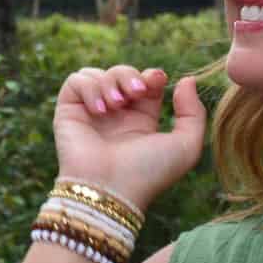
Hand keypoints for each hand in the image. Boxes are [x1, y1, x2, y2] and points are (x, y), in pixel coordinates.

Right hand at [51, 65, 206, 210]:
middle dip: (130, 75)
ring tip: (116, 105)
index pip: (144, 83)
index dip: (151, 76)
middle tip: (135, 92)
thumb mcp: (186, 146)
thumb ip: (194, 113)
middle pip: (121, 73)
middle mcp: (113, 115)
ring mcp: (90, 112)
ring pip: (97, 73)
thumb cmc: (148, 172)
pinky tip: (99, 110)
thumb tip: (187, 80)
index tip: (157, 81)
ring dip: (110, 81)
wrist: (110, 190)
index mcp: (140, 121)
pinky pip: (75, 80)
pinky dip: (89, 88)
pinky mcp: (68, 111)